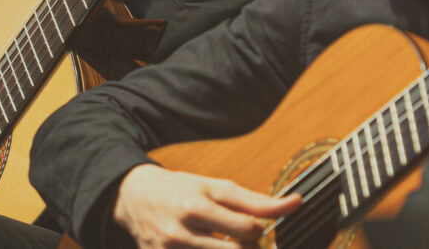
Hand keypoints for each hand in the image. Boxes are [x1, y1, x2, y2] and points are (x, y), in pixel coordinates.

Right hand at [113, 164, 300, 247]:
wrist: (133, 197)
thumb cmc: (180, 190)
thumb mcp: (214, 186)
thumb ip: (253, 200)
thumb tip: (294, 203)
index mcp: (196, 206)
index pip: (247, 228)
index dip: (259, 230)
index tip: (254, 226)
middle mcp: (181, 232)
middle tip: (245, 241)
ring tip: (226, 244)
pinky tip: (211, 247)